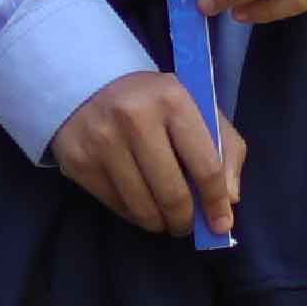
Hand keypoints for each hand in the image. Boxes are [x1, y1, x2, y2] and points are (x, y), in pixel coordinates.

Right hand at [49, 72, 246, 236]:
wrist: (90, 80)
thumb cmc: (155, 101)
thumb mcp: (197, 108)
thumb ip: (225, 150)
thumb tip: (228, 200)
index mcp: (172, 100)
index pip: (205, 166)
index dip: (216, 202)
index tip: (221, 224)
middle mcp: (134, 118)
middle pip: (172, 194)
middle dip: (186, 220)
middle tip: (187, 224)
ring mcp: (102, 140)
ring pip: (143, 208)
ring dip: (160, 222)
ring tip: (163, 216)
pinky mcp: (78, 160)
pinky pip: (116, 205)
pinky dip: (133, 213)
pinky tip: (138, 200)